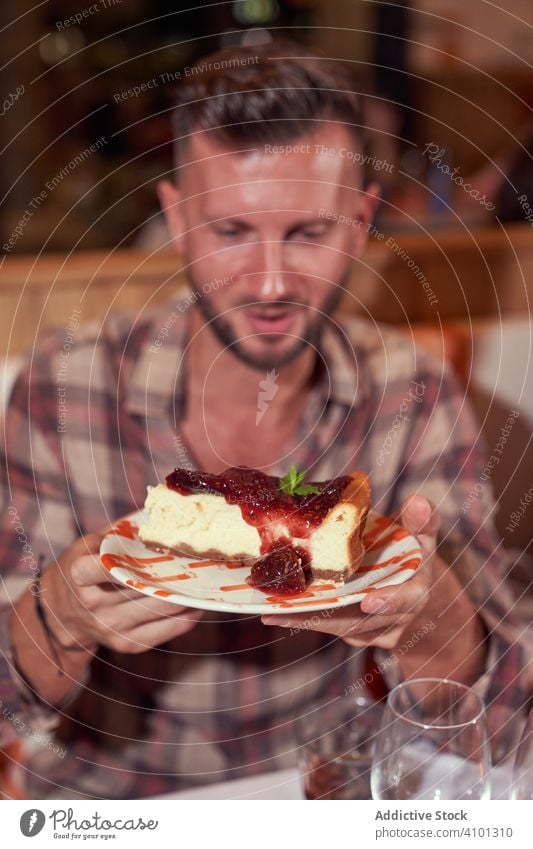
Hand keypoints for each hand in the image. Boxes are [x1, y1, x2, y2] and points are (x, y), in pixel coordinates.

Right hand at [42, 531, 203, 654]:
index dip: (123, 559)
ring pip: (162, 608)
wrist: (62, 614)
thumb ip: (119, 533)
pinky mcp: (130, 645)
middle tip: (201, 556)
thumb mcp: (88, 545)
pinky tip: (198, 599)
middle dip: (174, 571)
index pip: (99, 568)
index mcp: (80, 576)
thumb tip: (158, 516)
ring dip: (188, 592)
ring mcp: (113, 628)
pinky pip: (170, 629)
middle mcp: (95, 605)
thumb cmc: (82, 569)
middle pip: (143, 586)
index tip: (150, 547)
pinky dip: (188, 613)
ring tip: (208, 576)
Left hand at [261, 495, 439, 649]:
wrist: (412, 587)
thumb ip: (422, 520)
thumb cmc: (414, 553)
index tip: (370, 600)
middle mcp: (395, 618)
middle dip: (329, 616)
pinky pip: (327, 627)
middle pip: (363, 621)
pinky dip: (301, 620)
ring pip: (339, 627)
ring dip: (306, 620)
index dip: (390, 601)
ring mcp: (373, 630)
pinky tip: (272, 613)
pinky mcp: (352, 632)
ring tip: (273, 610)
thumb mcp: (423, 534)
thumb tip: (417, 501)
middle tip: (296, 608)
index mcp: (416, 592)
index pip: (408, 599)